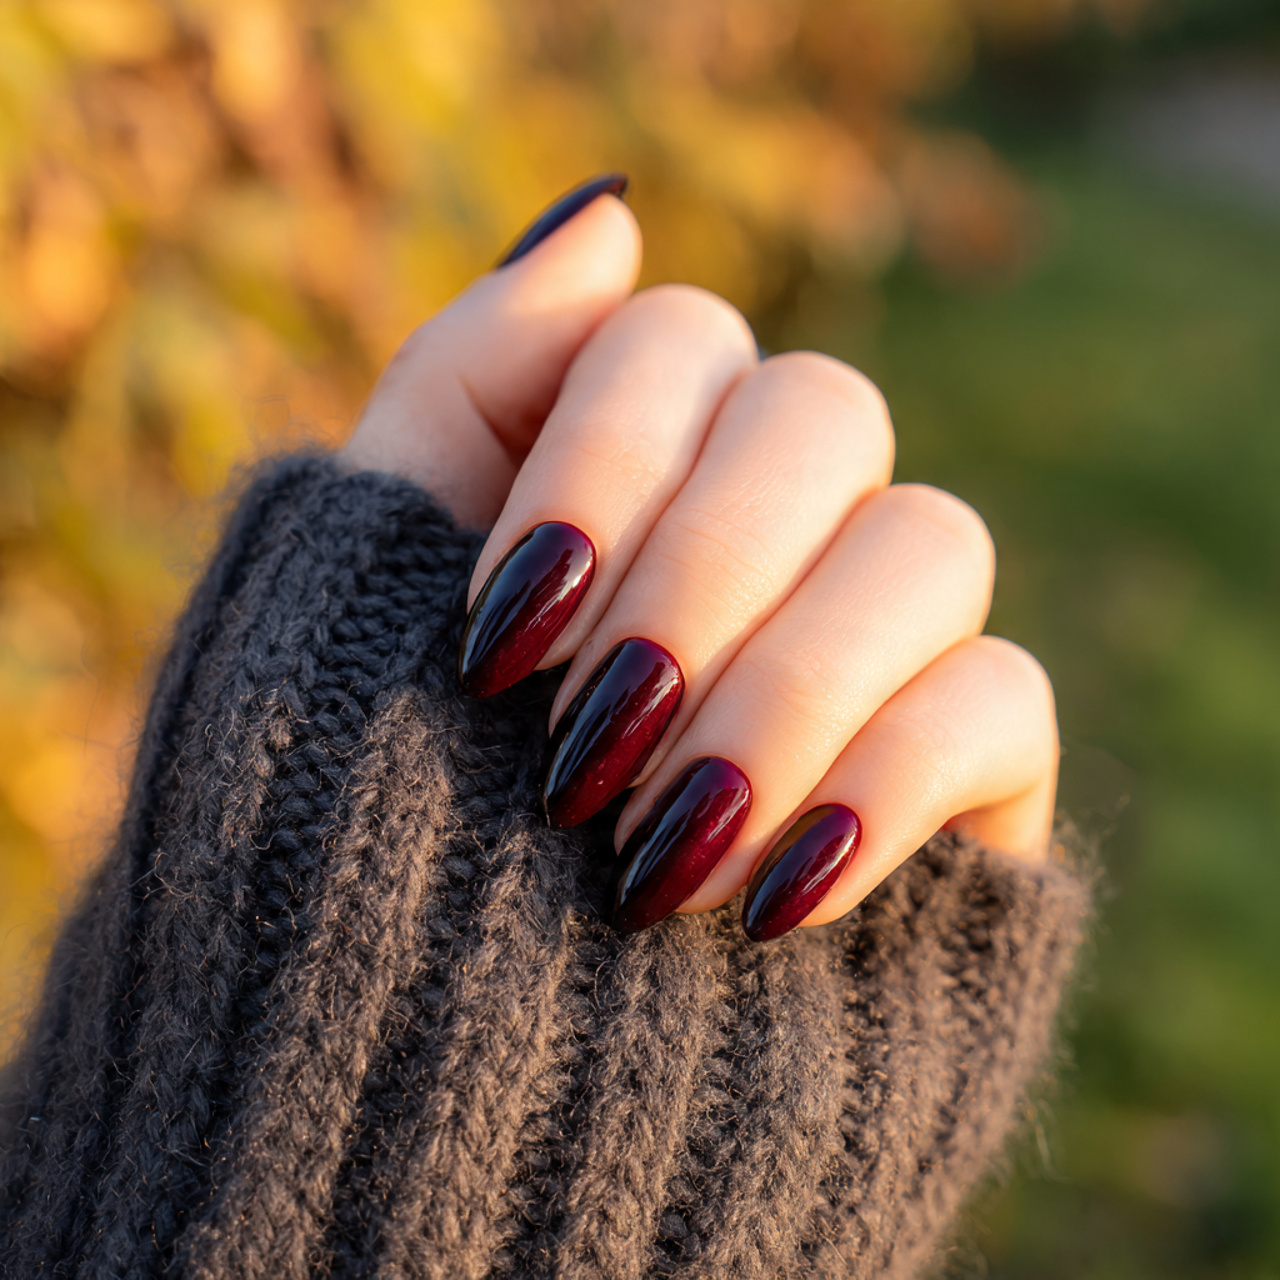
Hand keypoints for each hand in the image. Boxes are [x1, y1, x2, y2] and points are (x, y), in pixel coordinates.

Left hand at [344, 178, 1057, 939]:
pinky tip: (773, 898)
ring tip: (657, 852)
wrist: (441, 1085)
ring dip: (788, 688)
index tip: (496, 640)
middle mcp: (767, 531)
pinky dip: (885, 781)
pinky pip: (1003, 699)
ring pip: (934, 542)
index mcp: (632, 471)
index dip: (599, 465)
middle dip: (699, 578)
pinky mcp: (959, 771)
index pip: (676, 341)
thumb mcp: (362, 594)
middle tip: (582, 747)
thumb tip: (610, 209)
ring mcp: (873, 644)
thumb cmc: (370, 832)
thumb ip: (464, 390)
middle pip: (825, 415)